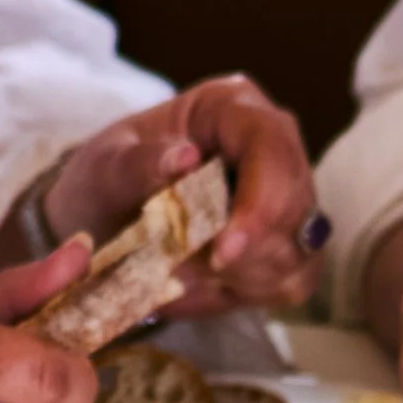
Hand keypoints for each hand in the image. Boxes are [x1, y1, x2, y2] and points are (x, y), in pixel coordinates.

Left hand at [37, 74, 320, 314]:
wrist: (105, 218)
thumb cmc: (106, 182)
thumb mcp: (104, 168)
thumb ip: (139, 164)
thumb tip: (186, 159)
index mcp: (232, 107)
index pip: (271, 148)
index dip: (258, 206)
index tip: (221, 255)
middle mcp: (274, 146)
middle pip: (295, 205)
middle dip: (247, 253)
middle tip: (186, 274)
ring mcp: (289, 196)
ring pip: (298, 251)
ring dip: (241, 278)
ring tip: (182, 276)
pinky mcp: (290, 242)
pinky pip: (291, 282)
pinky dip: (245, 294)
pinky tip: (203, 286)